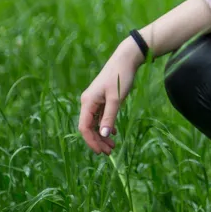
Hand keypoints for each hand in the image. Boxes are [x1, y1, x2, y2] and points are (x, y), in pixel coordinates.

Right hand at [77, 40, 142, 154]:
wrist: (126, 59)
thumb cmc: (121, 77)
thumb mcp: (116, 99)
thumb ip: (110, 117)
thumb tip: (104, 135)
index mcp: (88, 102)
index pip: (84, 127)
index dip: (91, 141)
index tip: (101, 152)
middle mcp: (88, 102)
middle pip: (89, 127)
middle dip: (98, 141)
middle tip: (110, 152)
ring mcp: (94, 101)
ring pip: (95, 123)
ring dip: (102, 135)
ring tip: (113, 146)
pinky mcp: (101, 99)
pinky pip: (100, 117)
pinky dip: (106, 126)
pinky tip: (115, 133)